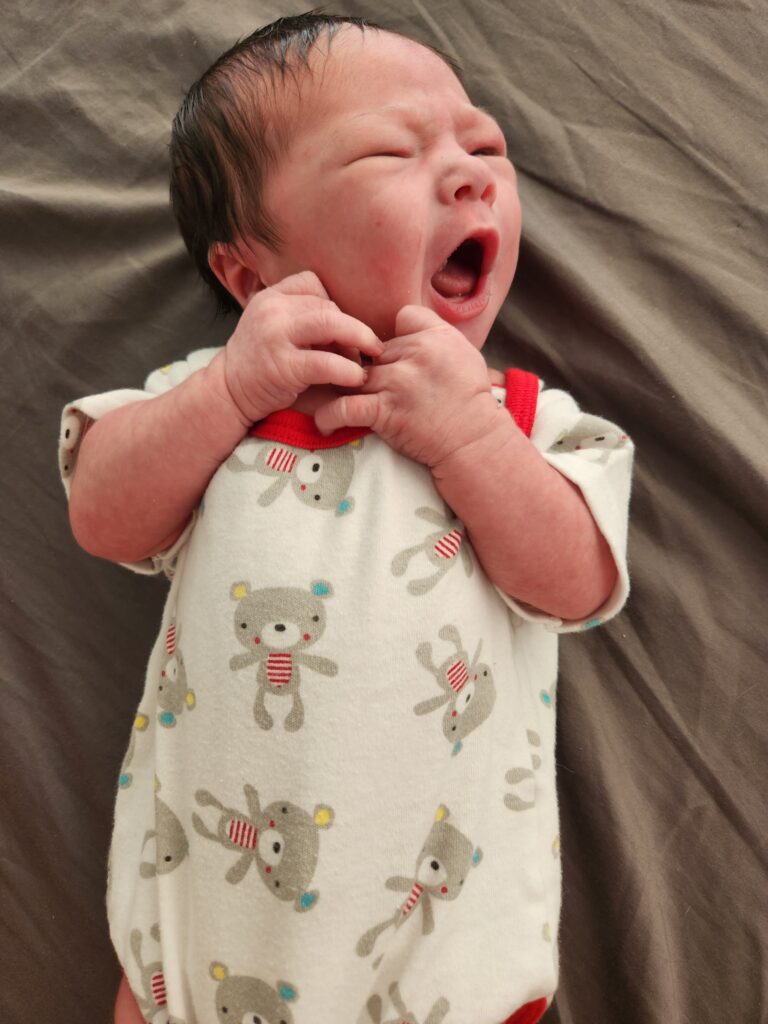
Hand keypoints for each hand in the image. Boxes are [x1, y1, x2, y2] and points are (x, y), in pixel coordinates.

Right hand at [216, 271, 383, 424]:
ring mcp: (275, 335)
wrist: (228, 393)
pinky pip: (326, 363)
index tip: (342, 330)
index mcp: (271, 296)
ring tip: (366, 363)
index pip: (313, 283)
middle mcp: (271, 309)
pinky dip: (348, 370)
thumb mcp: (276, 328)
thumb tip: (351, 320)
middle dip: (355, 329)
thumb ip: (303, 317)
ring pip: (330, 324)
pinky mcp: (282, 366)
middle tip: (371, 348)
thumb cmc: (262, 363)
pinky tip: (355, 379)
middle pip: (328, 306)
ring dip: (358, 342)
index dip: (335, 305)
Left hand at [314, 305, 501, 467]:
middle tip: (356, 384)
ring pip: (353, 374)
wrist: (474, 441)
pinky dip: (329, 416)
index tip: (394, 357)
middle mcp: (414, 354)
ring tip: (330, 399)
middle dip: (368, 367)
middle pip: (373, 351)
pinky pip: (344, 408)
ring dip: (342, 387)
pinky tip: (326, 424)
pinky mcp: (385, 411)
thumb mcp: (464, 354)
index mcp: (434, 336)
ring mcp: (397, 382)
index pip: (401, 318)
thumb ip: (437, 335)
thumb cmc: (471, 402)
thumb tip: (407, 327)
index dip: (396, 337)